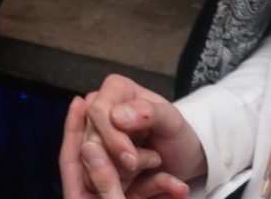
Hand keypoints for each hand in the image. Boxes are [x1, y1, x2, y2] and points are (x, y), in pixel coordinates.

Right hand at [59, 75, 205, 198]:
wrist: (180, 156)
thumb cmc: (176, 133)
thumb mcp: (172, 121)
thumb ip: (148, 112)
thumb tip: (116, 115)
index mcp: (115, 88)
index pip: (97, 112)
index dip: (112, 138)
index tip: (131, 159)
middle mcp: (99, 106)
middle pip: (91, 138)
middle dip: (119, 159)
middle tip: (149, 161)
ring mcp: (94, 131)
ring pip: (91, 160)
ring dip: (121, 172)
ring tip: (148, 164)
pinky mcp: (95, 155)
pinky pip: (96, 174)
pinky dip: (118, 181)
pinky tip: (139, 176)